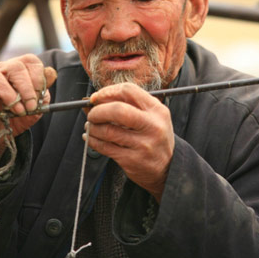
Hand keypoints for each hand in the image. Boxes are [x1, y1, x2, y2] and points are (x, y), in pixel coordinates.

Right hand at [0, 53, 56, 138]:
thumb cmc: (17, 115)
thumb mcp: (35, 106)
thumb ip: (43, 91)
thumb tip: (51, 73)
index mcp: (20, 68)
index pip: (31, 61)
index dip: (38, 78)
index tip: (39, 97)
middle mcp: (3, 69)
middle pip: (16, 67)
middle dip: (26, 89)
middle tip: (30, 107)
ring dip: (10, 95)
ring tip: (16, 111)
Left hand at [85, 83, 173, 201]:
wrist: (168, 167)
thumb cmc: (154, 137)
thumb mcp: (151, 116)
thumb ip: (128, 105)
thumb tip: (95, 99)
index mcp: (156, 110)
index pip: (128, 91)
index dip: (107, 92)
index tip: (97, 97)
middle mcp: (152, 125)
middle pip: (117, 110)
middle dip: (98, 111)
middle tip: (92, 114)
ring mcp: (143, 144)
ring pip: (108, 130)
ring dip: (93, 127)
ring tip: (91, 126)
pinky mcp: (132, 160)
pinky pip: (105, 147)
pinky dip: (93, 141)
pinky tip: (91, 138)